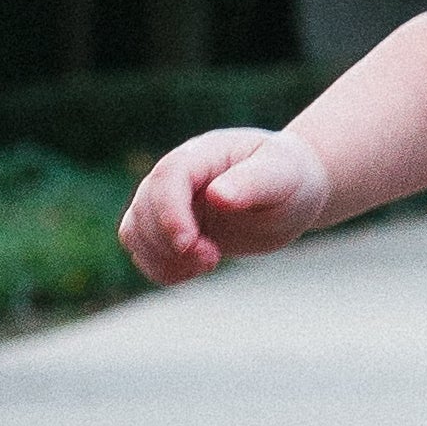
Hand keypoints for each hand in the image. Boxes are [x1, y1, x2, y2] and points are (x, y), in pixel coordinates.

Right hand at [118, 123, 331, 283]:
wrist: (291, 192)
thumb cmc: (290, 177)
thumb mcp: (282, 176)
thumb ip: (252, 183)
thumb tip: (217, 196)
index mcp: (202, 154)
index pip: (167, 177)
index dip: (169, 212)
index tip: (188, 244)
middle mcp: (177, 175)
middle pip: (144, 207)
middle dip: (170, 243)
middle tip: (213, 258)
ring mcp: (169, 202)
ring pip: (135, 231)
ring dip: (162, 258)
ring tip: (209, 262)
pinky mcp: (170, 228)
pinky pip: (142, 250)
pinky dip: (160, 268)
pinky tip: (193, 271)